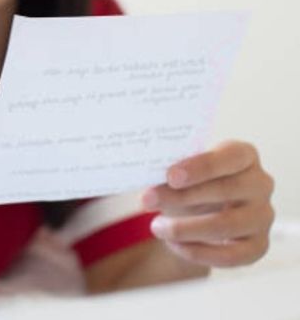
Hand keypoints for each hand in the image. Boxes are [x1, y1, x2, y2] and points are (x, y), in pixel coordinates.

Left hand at [142, 140, 274, 266]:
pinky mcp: (258, 245)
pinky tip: (174, 244)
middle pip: (226, 190)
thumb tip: (150, 183)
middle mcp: (260, 184)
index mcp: (244, 155)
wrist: (200, 212)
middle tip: (148, 201)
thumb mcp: (182, 172)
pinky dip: (198, 252)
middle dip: (182, 197)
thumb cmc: (192, 183)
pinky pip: (231, 255)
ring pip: (227, 225)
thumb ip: (172, 174)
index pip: (231, 157)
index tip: (171, 176)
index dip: (201, 167)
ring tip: (157, 227)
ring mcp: (262, 216)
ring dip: (186, 228)